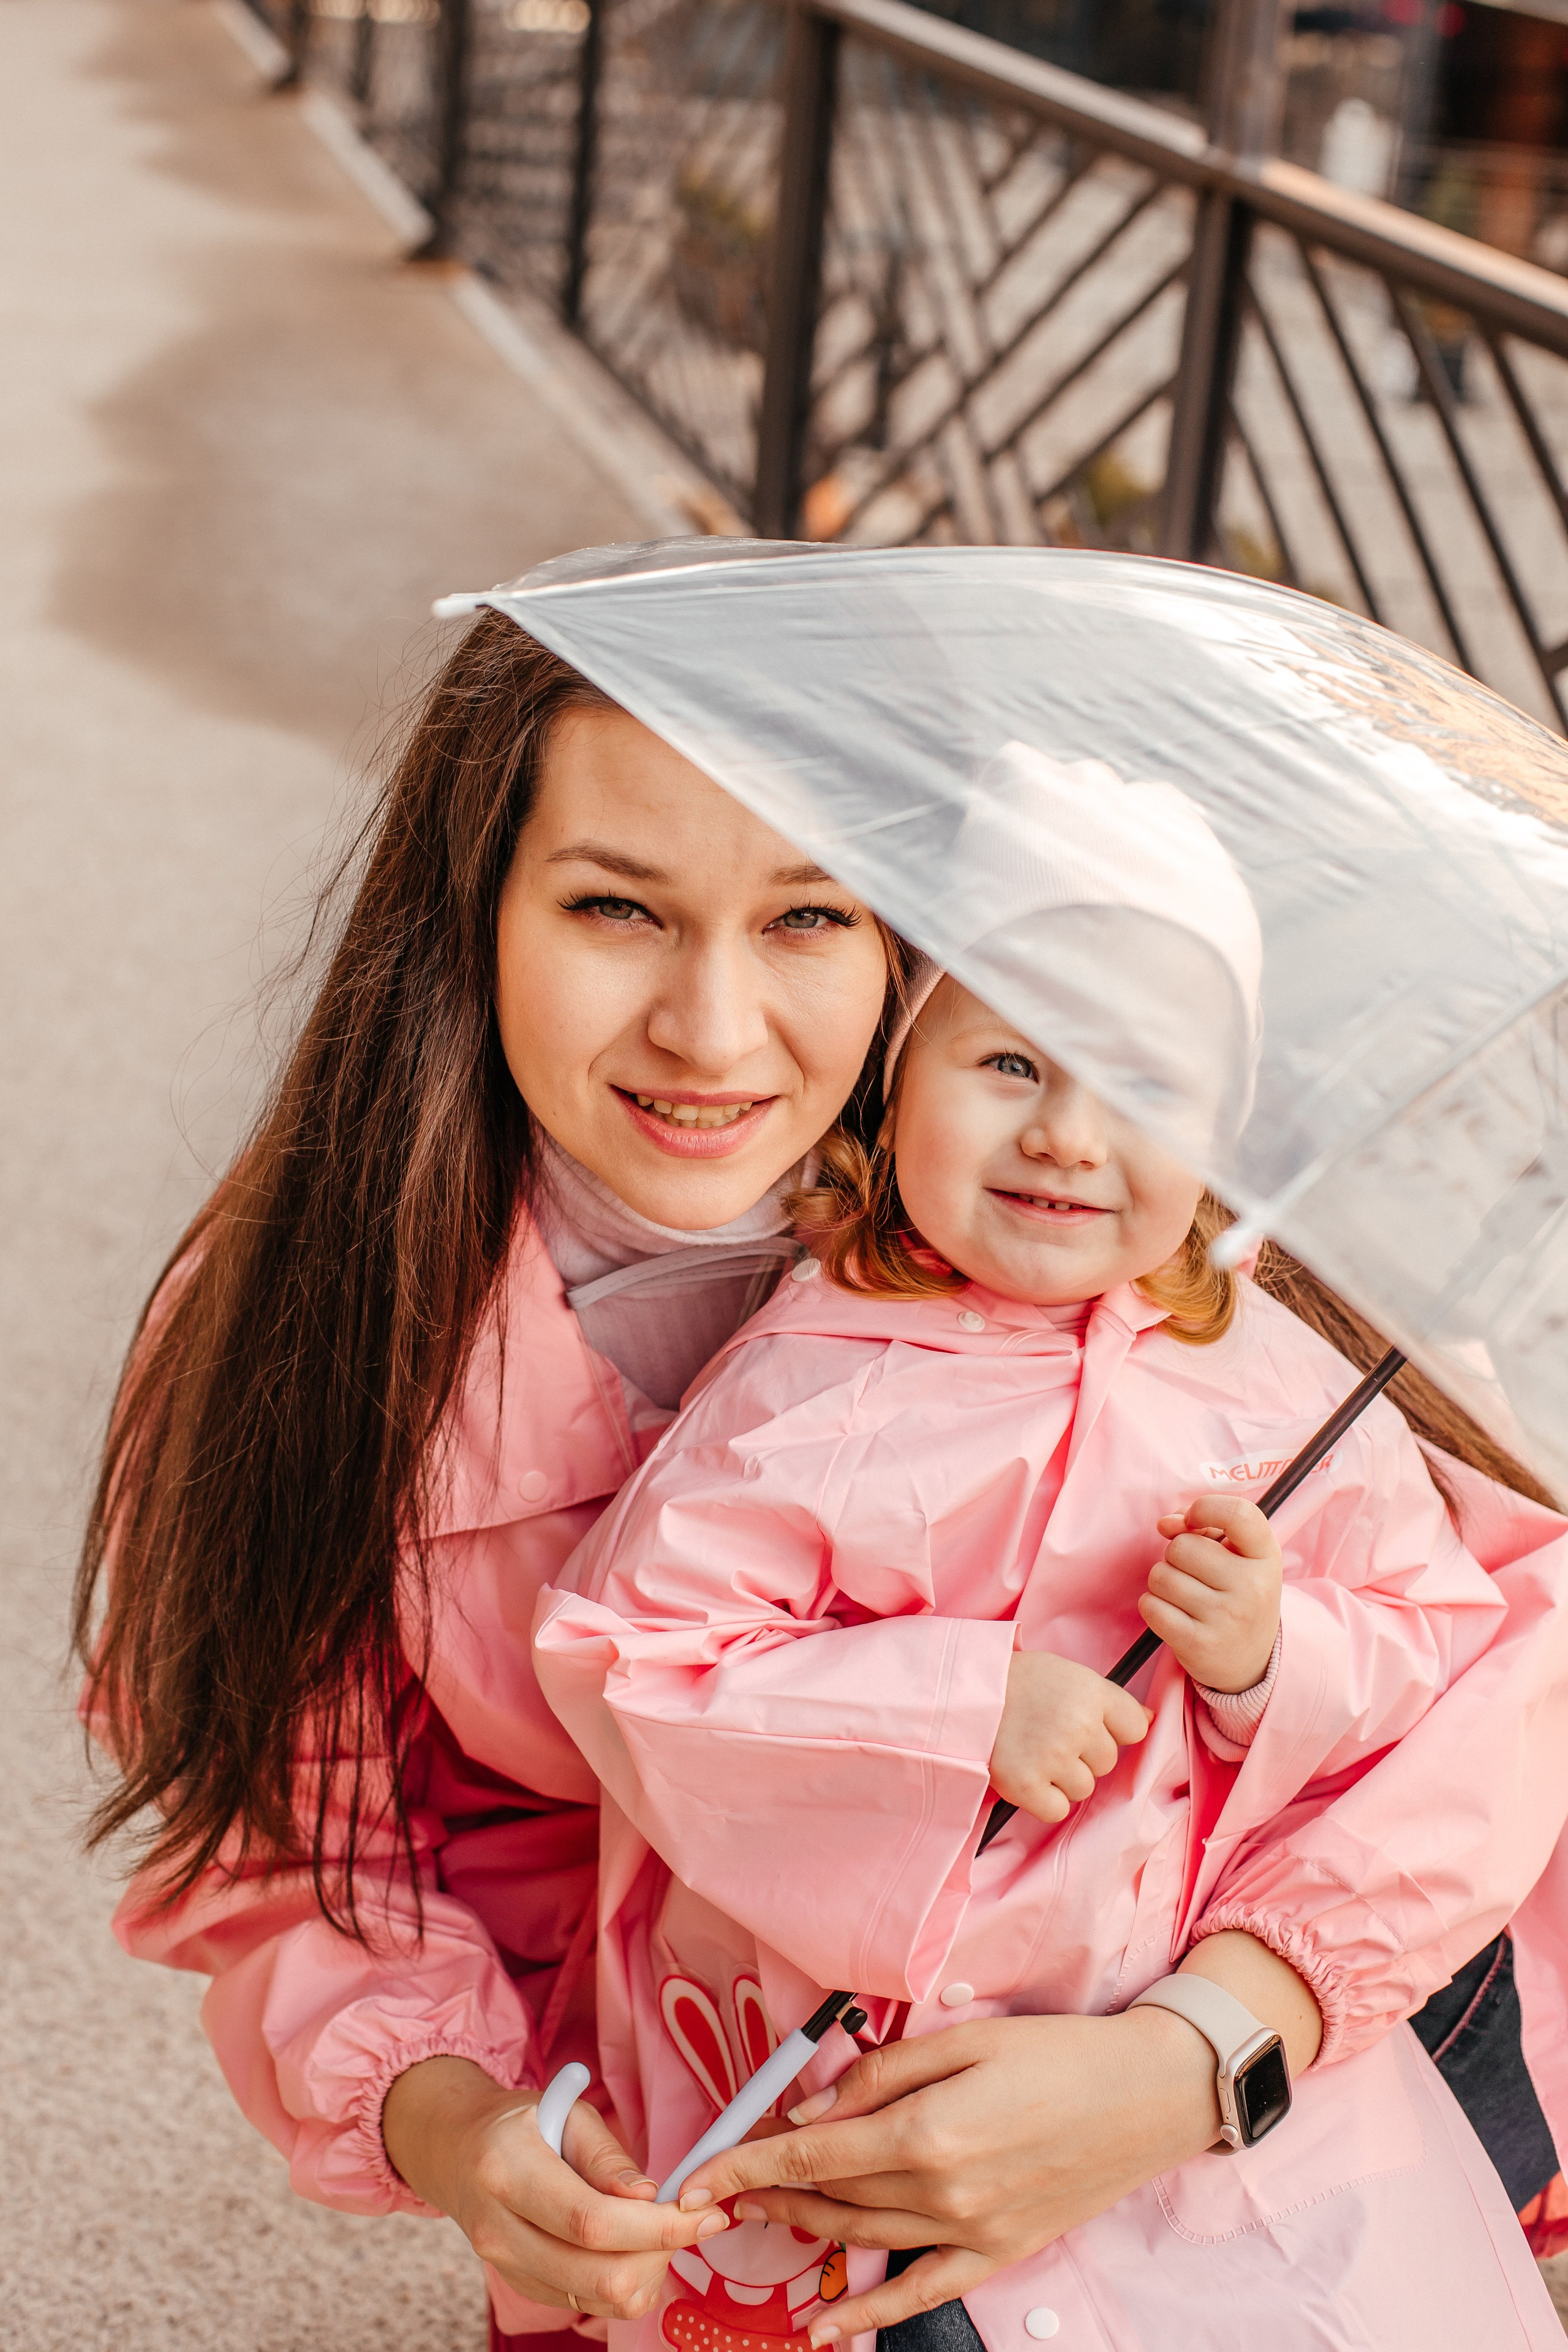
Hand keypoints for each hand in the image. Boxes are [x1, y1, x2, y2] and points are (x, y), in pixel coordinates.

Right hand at [381, 2055, 728, 2318]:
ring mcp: (506, 2269)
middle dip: (662, 2254)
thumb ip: (607, 2156)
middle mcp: (500, 2233)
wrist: (458, 2152)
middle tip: (689, 2220)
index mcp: (508, 2173)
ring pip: (598, 2301)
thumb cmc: (521, 2123)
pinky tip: (634, 2244)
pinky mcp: (522, 2287)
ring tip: (659, 2228)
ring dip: (648, 2272)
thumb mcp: (565, 2109)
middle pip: (598, 2276)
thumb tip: (649, 2197)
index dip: (657, 2227)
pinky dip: (625, 2281)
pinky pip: (587, 2304)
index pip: (592, 2222)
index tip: (705, 2214)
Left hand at [669, 1934, 1320, 2341]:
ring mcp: (971, 2232)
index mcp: (927, 2131)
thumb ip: (880, 2075)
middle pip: (831, 2199)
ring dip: (803, 2230)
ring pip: (863, 2238)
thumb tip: (812, 2113)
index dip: (748, 2165)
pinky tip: (826, 2330)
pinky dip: (870, 2313)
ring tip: (759, 2219)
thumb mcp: (963, 2038)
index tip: (698, 2176)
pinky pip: (922, 2290)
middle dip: (767, 2193)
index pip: (813, 2157)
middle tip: (720, 2188)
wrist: (1145, 2095)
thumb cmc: (1054, 2053)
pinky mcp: (998, 2253)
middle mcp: (942, 2192)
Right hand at [988, 1648, 1150, 1823]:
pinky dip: (1042, 1799)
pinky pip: (1057, 1810)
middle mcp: (1078, 1725)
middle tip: (1049, 1734)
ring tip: (1034, 1750)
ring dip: (1062, 1778)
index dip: (1112, 1729)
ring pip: (1084, 1788)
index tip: (1088, 1724)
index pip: (1135, 1728)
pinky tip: (1026, 1772)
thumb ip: (1109, 1698)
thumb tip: (1150, 1720)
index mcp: (1091, 1693)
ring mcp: (1053, 1757)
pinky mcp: (1027, 1785)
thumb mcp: (1068, 1675)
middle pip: (1108, 1762)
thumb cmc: (1019, 1682)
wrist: (962, 1695)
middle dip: (1083, 1754)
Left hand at [1147, 1494, 1281, 1692]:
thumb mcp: (1237, 1555)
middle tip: (1195, 1575)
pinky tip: (1174, 1615)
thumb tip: (1165, 1524)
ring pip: (1161, 1576)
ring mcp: (1227, 1617)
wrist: (1251, 1661)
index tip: (1194, 1521)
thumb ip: (1200, 1527)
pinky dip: (1153, 1607)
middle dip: (1176, 1556)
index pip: (1238, 1514)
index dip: (1205, 1508)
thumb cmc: (1237, 1593)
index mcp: (1266, 1556)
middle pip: (1181, 1546)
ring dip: (1163, 1583)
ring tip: (1187, 1597)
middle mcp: (1252, 1587)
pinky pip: (1151, 1606)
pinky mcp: (1199, 1644)